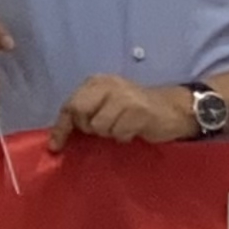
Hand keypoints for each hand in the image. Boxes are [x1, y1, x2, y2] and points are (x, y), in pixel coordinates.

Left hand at [48, 76, 195, 151]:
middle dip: (88, 128)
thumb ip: (85, 113)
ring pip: (99, 127)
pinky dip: (124, 136)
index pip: (70, 105)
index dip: (61, 127)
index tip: (55, 147)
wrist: (173, 108)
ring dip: (110, 133)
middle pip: (80, 113)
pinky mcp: (139, 111)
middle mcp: (108, 85)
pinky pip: (119, 134)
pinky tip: (134, 129)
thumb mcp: (106, 105)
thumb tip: (57, 139)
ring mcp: (124, 97)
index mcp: (97, 82)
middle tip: (104, 129)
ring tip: (123, 126)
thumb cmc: (134, 110)